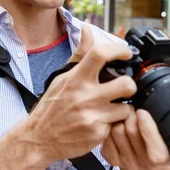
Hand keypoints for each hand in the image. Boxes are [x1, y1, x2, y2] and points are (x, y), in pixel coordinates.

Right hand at [27, 25, 136, 162]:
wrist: (39, 139)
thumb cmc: (52, 106)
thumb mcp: (63, 78)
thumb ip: (80, 54)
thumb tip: (87, 30)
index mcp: (76, 78)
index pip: (100, 54)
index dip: (119, 50)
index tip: (126, 54)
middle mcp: (85, 96)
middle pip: (126, 84)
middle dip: (130, 85)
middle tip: (124, 88)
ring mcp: (93, 116)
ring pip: (127, 108)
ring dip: (123, 108)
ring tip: (113, 108)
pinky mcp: (98, 134)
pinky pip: (118, 125)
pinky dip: (113, 124)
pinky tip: (101, 122)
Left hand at [101, 87, 169, 169]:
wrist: (146, 165)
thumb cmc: (163, 139)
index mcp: (165, 155)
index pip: (154, 146)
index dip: (147, 127)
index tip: (143, 111)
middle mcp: (145, 162)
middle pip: (130, 131)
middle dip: (129, 114)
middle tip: (131, 105)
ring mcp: (127, 162)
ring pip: (116, 132)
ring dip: (118, 118)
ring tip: (123, 111)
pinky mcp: (112, 159)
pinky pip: (105, 140)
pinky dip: (108, 126)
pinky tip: (114, 121)